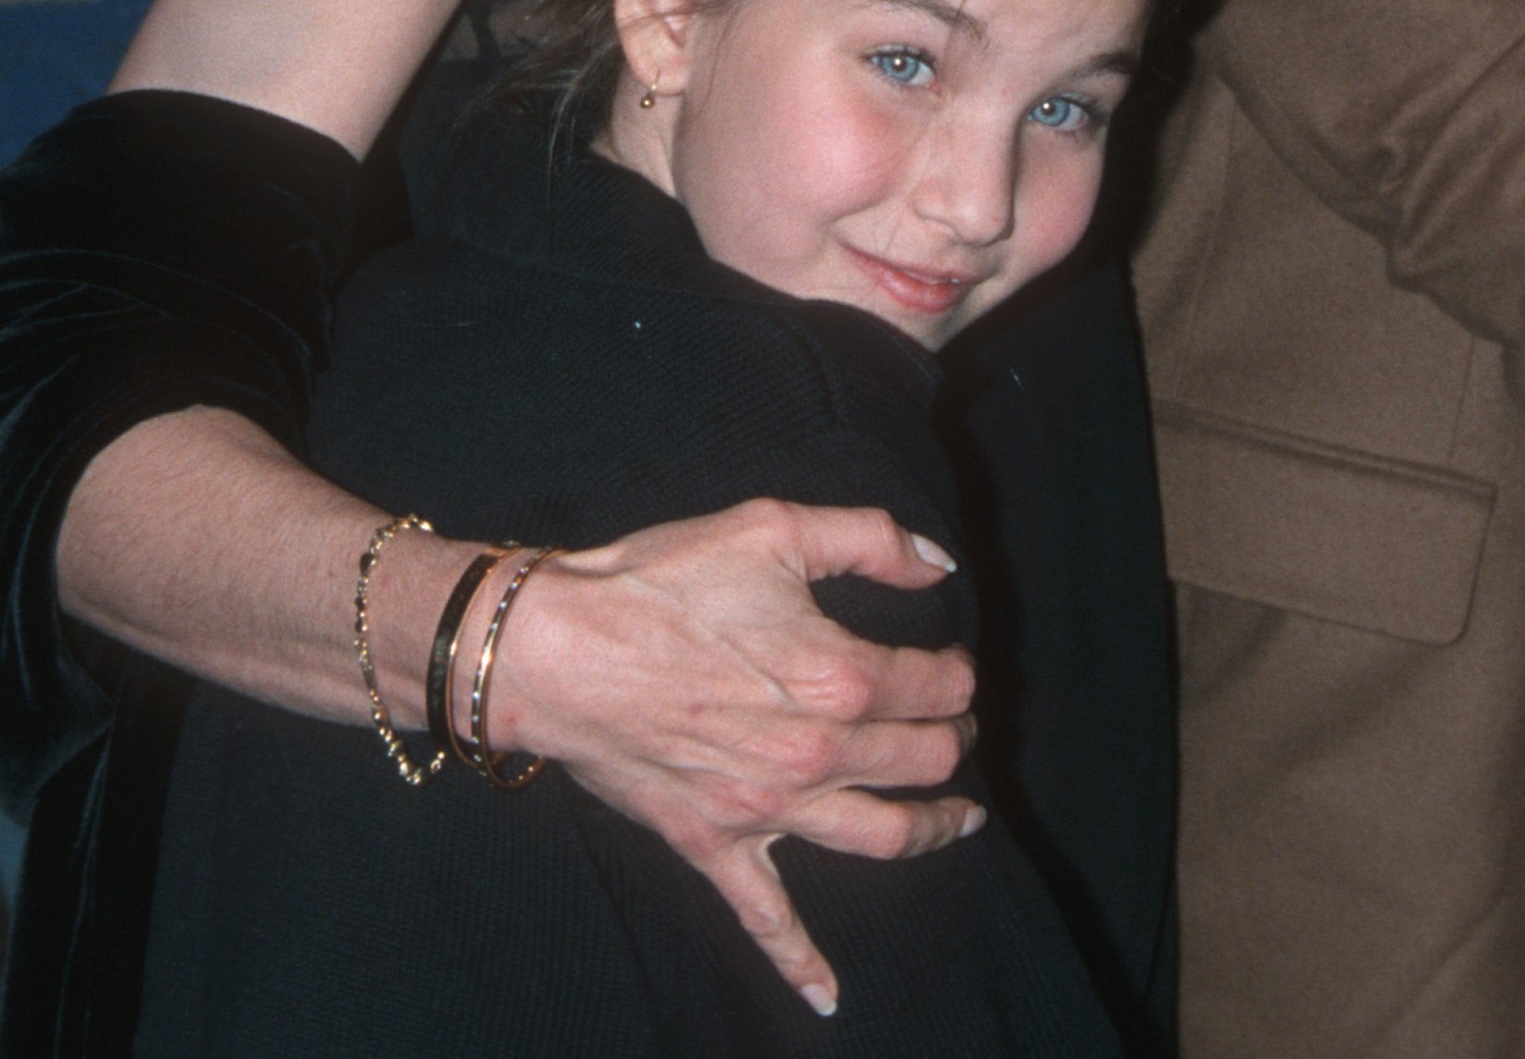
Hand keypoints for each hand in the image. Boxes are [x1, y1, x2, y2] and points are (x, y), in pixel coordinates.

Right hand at [482, 499, 983, 1015]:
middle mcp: (817, 754)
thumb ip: (871, 537)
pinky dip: (802, 962)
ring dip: (935, 829)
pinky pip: (768, 918)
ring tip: (963, 819)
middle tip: (959, 727)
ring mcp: (768, 810)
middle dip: (954, 741)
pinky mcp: (717, 846)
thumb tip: (938, 561)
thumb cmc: (665, 582)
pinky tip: (830, 996)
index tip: (951, 664)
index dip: (956, 672)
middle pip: (922, 760)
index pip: (935, 686)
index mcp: (841, 676)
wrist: (561, 651)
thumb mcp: (775, 528)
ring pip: (881, 837)